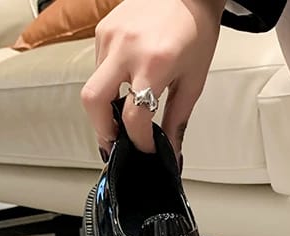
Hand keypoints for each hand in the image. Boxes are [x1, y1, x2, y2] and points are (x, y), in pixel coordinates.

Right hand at [81, 0, 225, 154]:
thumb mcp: (193, 81)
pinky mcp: (102, 29)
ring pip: (94, 85)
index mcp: (154, 63)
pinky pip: (98, 67)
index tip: (146, 150)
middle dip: (102, 129)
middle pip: (93, 101)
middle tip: (115, 143)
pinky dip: (109, 84)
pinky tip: (126, 84)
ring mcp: (109, 36)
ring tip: (125, 114)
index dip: (139, 141)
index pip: (133, 116)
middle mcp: (126, 48)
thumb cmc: (196, 31)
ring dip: (107, 107)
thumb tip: (171, 151)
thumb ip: (178, 119)